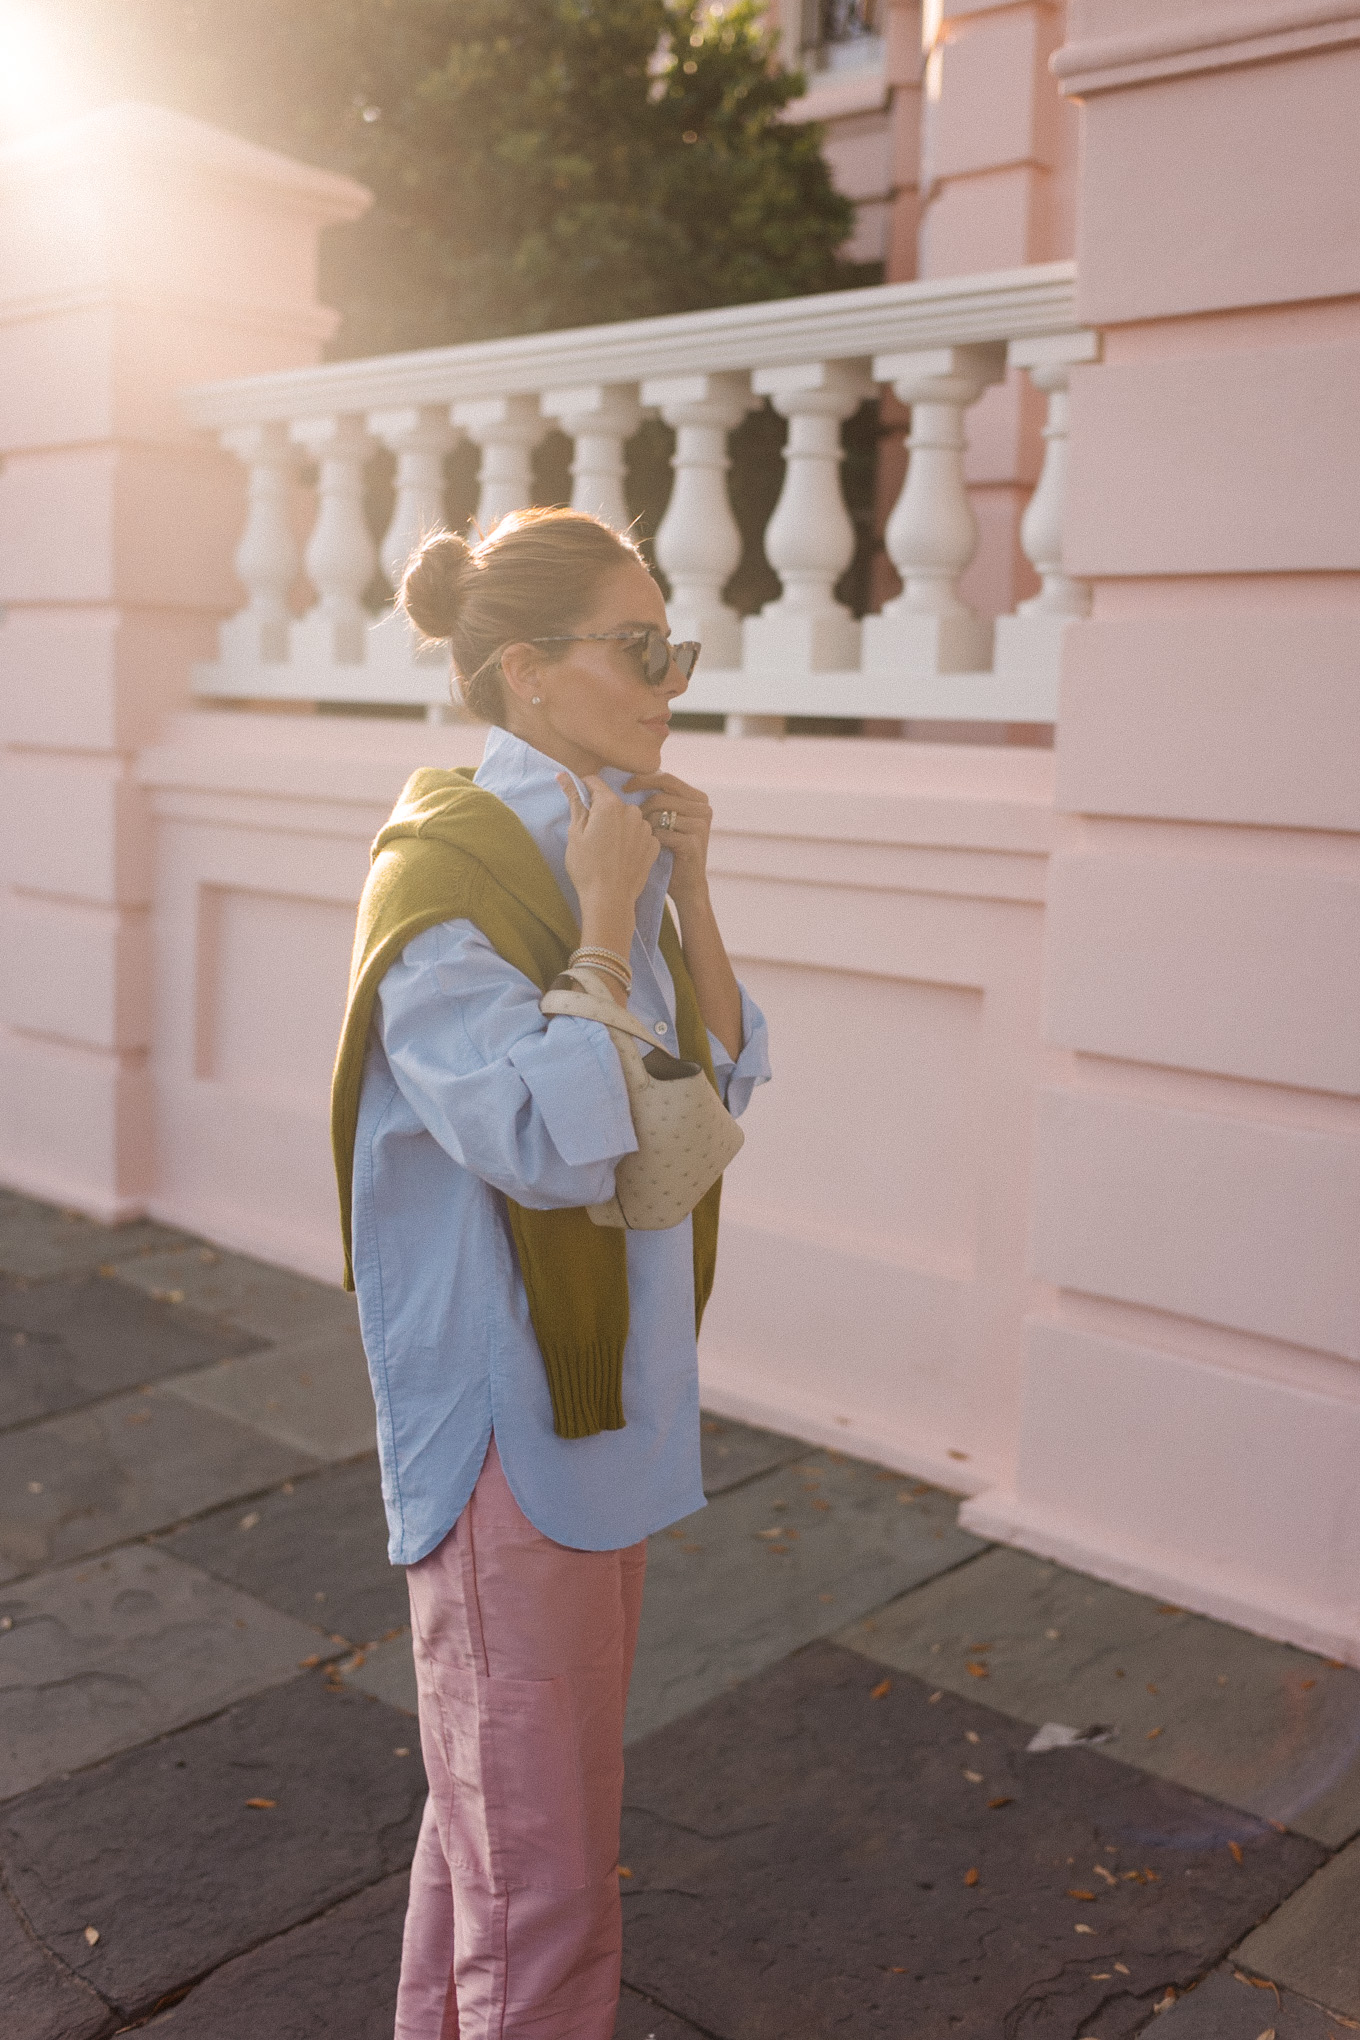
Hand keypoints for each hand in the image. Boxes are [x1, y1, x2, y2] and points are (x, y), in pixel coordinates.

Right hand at [558, 773, 658, 915]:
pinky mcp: (654, 845)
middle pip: (612, 802)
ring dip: (618, 826)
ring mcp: (646, 828)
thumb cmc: (587, 867)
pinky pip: (639, 834)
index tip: (579, 803)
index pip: (595, 783)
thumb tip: (563, 776)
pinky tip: (621, 856)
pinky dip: (631, 840)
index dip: (584, 790)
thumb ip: (574, 800)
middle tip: (592, 835)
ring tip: (608, 849)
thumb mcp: (575, 832)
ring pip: (628, 818)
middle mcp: (632, 811)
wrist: (610, 899)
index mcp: (610, 805)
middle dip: (602, 812)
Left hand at [623, 772, 712, 904]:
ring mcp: (700, 826)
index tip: (624, 788)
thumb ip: (659, 798)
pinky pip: (660, 833)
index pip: (667, 779)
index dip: (643, 780)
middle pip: (662, 795)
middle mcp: (703, 808)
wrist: (685, 884)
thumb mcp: (668, 818)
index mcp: (698, 798)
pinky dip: (650, 840)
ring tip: (640, 837)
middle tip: (629, 818)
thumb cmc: (670, 849)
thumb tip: (629, 777)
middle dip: (641, 805)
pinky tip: (649, 848)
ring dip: (644, 825)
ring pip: (659, 813)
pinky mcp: (693, 843)